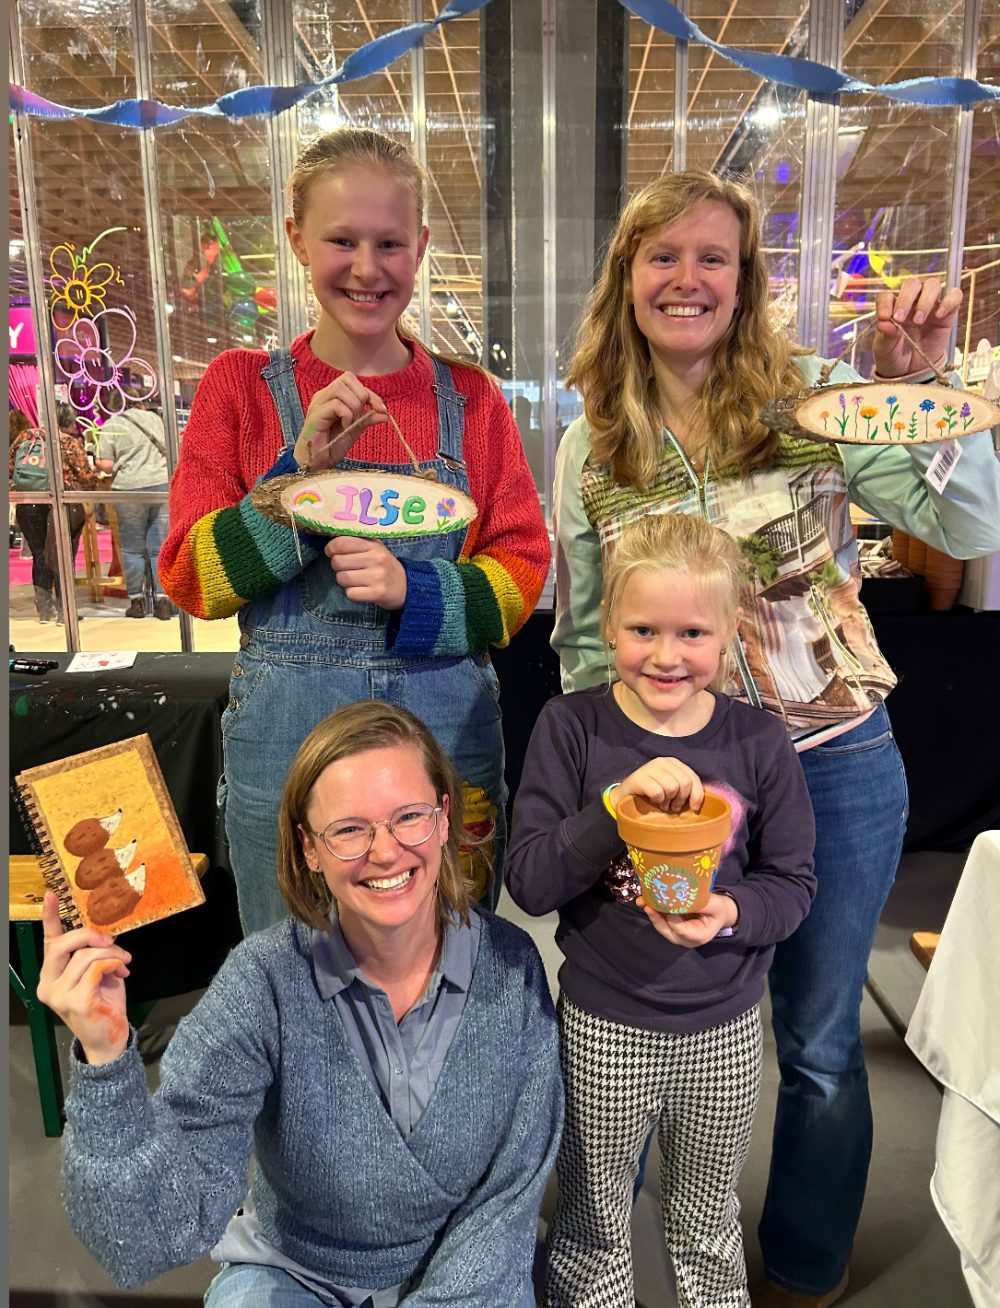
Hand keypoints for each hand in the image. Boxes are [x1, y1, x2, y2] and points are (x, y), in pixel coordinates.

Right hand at [36, 892, 130, 1065]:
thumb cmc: (104, 1004)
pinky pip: (96, 968)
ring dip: (112, 954)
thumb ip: (92, 954)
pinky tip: (121, 972)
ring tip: (124, 962)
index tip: (51, 894)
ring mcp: (59, 995)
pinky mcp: (75, 1001)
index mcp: (50, 975)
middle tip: (112, 941)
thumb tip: (102, 935)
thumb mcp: (97, 973)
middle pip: (63, 944)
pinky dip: (112, 965)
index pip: (49, 942)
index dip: (50, 917)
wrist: (110, 1038)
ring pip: (85, 956)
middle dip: (91, 936)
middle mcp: (48, 985)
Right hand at [293, 374, 388, 469]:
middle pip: (347, 378)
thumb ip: (368, 418)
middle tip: (360, 417)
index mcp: (332, 396)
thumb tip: (386, 414)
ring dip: (353, 406)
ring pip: (340, 389)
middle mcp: (324, 395)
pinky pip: (336, 404)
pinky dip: (346, 415)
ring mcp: (318, 403)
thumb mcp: (355, 429)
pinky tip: (344, 427)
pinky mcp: (315, 414)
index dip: (370, 393)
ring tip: (351, 423)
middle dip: (361, 396)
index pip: (353, 381)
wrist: (318, 463)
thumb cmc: (332, 445)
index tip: (382, 409)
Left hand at [326, 535, 406, 608]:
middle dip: (337, 567)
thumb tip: (332, 541)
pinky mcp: (378, 593)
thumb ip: (357, 542)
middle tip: (347, 568)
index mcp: (373, 545)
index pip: (342, 543)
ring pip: (342, 578)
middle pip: (338, 562)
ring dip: (345, 581)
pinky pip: (350, 593)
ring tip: (355, 580)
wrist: (408, 587)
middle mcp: (376, 559)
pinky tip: (361, 590)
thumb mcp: (376, 549)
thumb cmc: (385, 566)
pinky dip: (352, 593)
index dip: (331, 548)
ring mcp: (377, 577)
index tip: (331, 552)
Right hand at [615, 758, 704, 814]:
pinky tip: (652, 801)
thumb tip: (697, 803)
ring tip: (662, 804)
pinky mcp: (639, 777)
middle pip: (684, 782)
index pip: (693, 777)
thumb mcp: (671, 789)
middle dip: (681, 799)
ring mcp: (649, 767)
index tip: (693, 808)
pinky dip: (657, 800)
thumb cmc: (652, 794)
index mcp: (674, 763)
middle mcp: (662, 761)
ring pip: (672, 787)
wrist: (625, 796)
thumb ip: (684, 790)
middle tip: (673, 807)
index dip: (697, 794)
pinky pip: (658, 792)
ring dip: (668, 801)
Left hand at [637, 891, 737, 947]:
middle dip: (656, 917)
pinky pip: (660, 919)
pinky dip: (653, 909)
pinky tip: (645, 899)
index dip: (671, 917)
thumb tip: (683, 896)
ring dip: (652, 912)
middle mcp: (685, 939)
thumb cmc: (718, 910)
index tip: (665, 902)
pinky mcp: (671, 926)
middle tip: (648, 905)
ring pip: (661, 925)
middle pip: (667, 930)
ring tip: (642, 900)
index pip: (680, 928)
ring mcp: (676, 934)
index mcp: (698, 936)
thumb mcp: (715, 905)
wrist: (719, 914)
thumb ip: (700, 903)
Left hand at [873, 276, 960, 378]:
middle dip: (905, 299)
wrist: (912, 371)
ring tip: (918, 321)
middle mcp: (911, 302)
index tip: (884, 317)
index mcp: (892, 308)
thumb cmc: (895, 356)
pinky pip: (954, 296)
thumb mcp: (885, 349)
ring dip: (925, 300)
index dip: (885, 303)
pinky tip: (939, 315)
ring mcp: (930, 305)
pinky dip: (949, 301)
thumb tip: (882, 323)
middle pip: (912, 284)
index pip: (887, 295)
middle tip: (900, 318)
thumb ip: (885, 335)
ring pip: (932, 285)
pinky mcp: (947, 313)